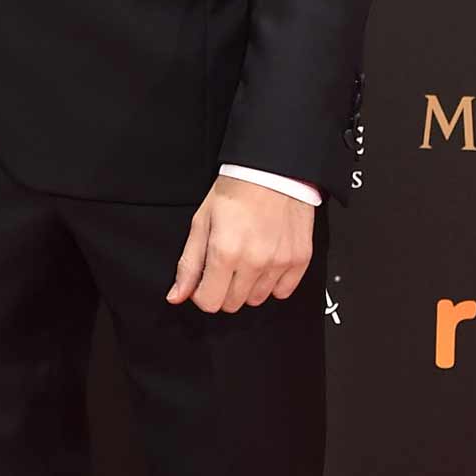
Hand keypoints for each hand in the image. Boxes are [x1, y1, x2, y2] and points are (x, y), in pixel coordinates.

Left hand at [167, 176, 312, 313]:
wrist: (272, 171)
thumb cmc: (235, 191)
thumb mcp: (202, 223)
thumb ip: (189, 264)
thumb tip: (176, 296)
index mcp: (225, 252)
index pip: (209, 302)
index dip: (201, 293)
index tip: (204, 279)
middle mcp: (254, 262)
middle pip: (232, 304)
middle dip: (222, 289)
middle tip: (225, 264)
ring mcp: (279, 263)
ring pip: (256, 300)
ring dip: (247, 287)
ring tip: (246, 259)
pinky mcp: (299, 260)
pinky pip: (283, 292)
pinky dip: (272, 283)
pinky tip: (266, 262)